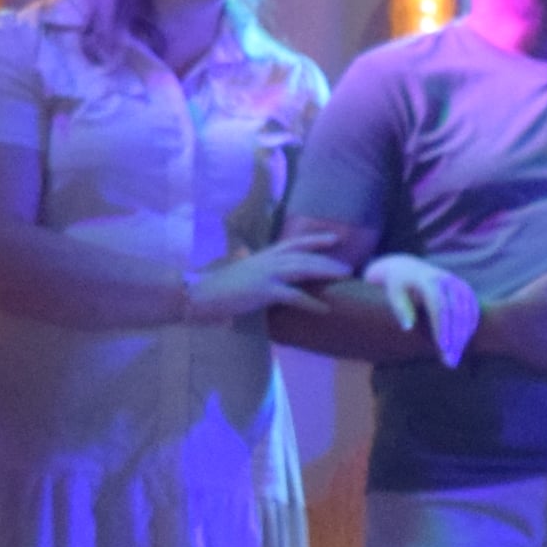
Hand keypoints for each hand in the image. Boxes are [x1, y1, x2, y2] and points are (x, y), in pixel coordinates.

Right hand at [182, 234, 352, 324]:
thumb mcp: (244, 274)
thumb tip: (275, 278)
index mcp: (262, 257)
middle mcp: (267, 261)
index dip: (315, 239)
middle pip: (304, 256)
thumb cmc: (219, 288)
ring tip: (345, 277)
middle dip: (328, 259)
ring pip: (302, 269)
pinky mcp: (263, 291)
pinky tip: (324, 309)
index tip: (335, 238)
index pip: (293, 243)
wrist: (197, 294)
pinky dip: (310, 302)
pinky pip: (293, 296)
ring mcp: (265, 275)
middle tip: (349, 265)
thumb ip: (261, 272)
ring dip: (326, 272)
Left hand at [363, 253, 479, 365]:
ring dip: (464, 336)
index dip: (442, 328)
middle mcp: (447, 280)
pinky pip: (473, 311)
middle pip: (457, 312)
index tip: (442, 348)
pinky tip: (463, 344)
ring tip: (455, 357)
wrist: (408, 268)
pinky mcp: (466, 289)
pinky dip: (470, 328)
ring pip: (468, 312)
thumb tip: (408, 328)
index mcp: (428, 280)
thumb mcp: (392, 293)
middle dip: (455, 337)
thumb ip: (400, 308)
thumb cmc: (397, 286)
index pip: (439, 306)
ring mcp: (459, 284)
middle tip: (450, 361)